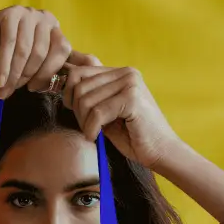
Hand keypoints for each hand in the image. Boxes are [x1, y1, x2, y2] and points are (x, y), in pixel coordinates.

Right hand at [0, 5, 89, 97]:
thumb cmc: (9, 68)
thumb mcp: (40, 70)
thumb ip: (65, 67)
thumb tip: (96, 65)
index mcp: (55, 31)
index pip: (63, 52)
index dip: (48, 74)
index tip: (34, 88)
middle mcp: (44, 18)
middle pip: (45, 52)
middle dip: (30, 76)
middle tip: (16, 88)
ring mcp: (27, 13)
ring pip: (27, 51)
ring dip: (15, 75)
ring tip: (5, 87)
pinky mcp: (9, 14)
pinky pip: (10, 46)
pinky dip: (4, 67)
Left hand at [62, 63, 180, 169]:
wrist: (161, 152)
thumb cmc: (133, 137)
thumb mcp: (106, 114)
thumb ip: (91, 98)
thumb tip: (62, 86)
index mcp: (119, 73)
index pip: (79, 71)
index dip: (69, 94)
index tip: (75, 113)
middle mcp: (125, 72)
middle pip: (79, 84)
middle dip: (77, 111)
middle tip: (87, 128)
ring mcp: (130, 82)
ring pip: (86, 99)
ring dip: (84, 122)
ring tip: (94, 133)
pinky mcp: (131, 98)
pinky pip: (96, 112)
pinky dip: (91, 128)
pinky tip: (96, 137)